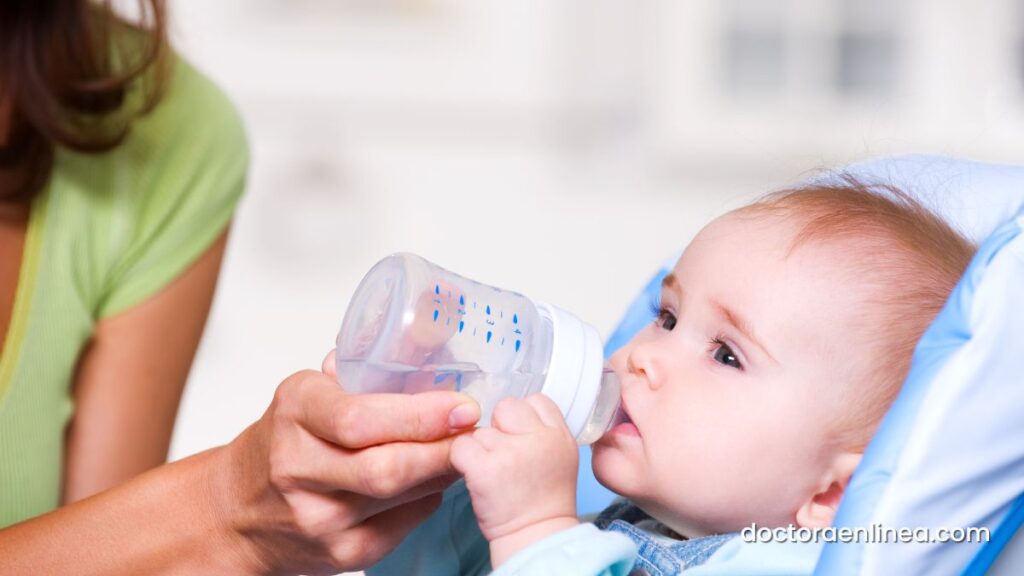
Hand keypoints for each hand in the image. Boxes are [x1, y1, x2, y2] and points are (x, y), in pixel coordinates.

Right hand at [216, 351, 481, 574]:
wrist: (237, 510)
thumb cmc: (283, 441)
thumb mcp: (310, 392)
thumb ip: (363, 370)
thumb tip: (432, 337)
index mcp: (295, 412)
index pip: (358, 419)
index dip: (420, 415)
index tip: (462, 405)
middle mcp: (299, 468)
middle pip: (387, 467)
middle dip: (443, 447)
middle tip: (476, 429)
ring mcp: (318, 517)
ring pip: (401, 496)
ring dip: (443, 470)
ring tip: (464, 447)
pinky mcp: (340, 553)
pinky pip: (404, 523)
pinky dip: (429, 497)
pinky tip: (434, 479)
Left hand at [450, 394, 579, 565]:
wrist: (535, 537)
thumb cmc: (543, 501)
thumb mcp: (560, 456)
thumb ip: (542, 430)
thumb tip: (513, 414)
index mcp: (560, 435)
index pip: (536, 401)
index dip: (522, 418)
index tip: (520, 439)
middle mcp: (539, 439)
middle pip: (506, 407)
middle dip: (499, 427)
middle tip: (503, 456)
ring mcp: (510, 452)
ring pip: (481, 431)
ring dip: (480, 449)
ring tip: (494, 474)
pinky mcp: (484, 468)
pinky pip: (460, 447)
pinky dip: (462, 461)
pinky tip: (475, 477)